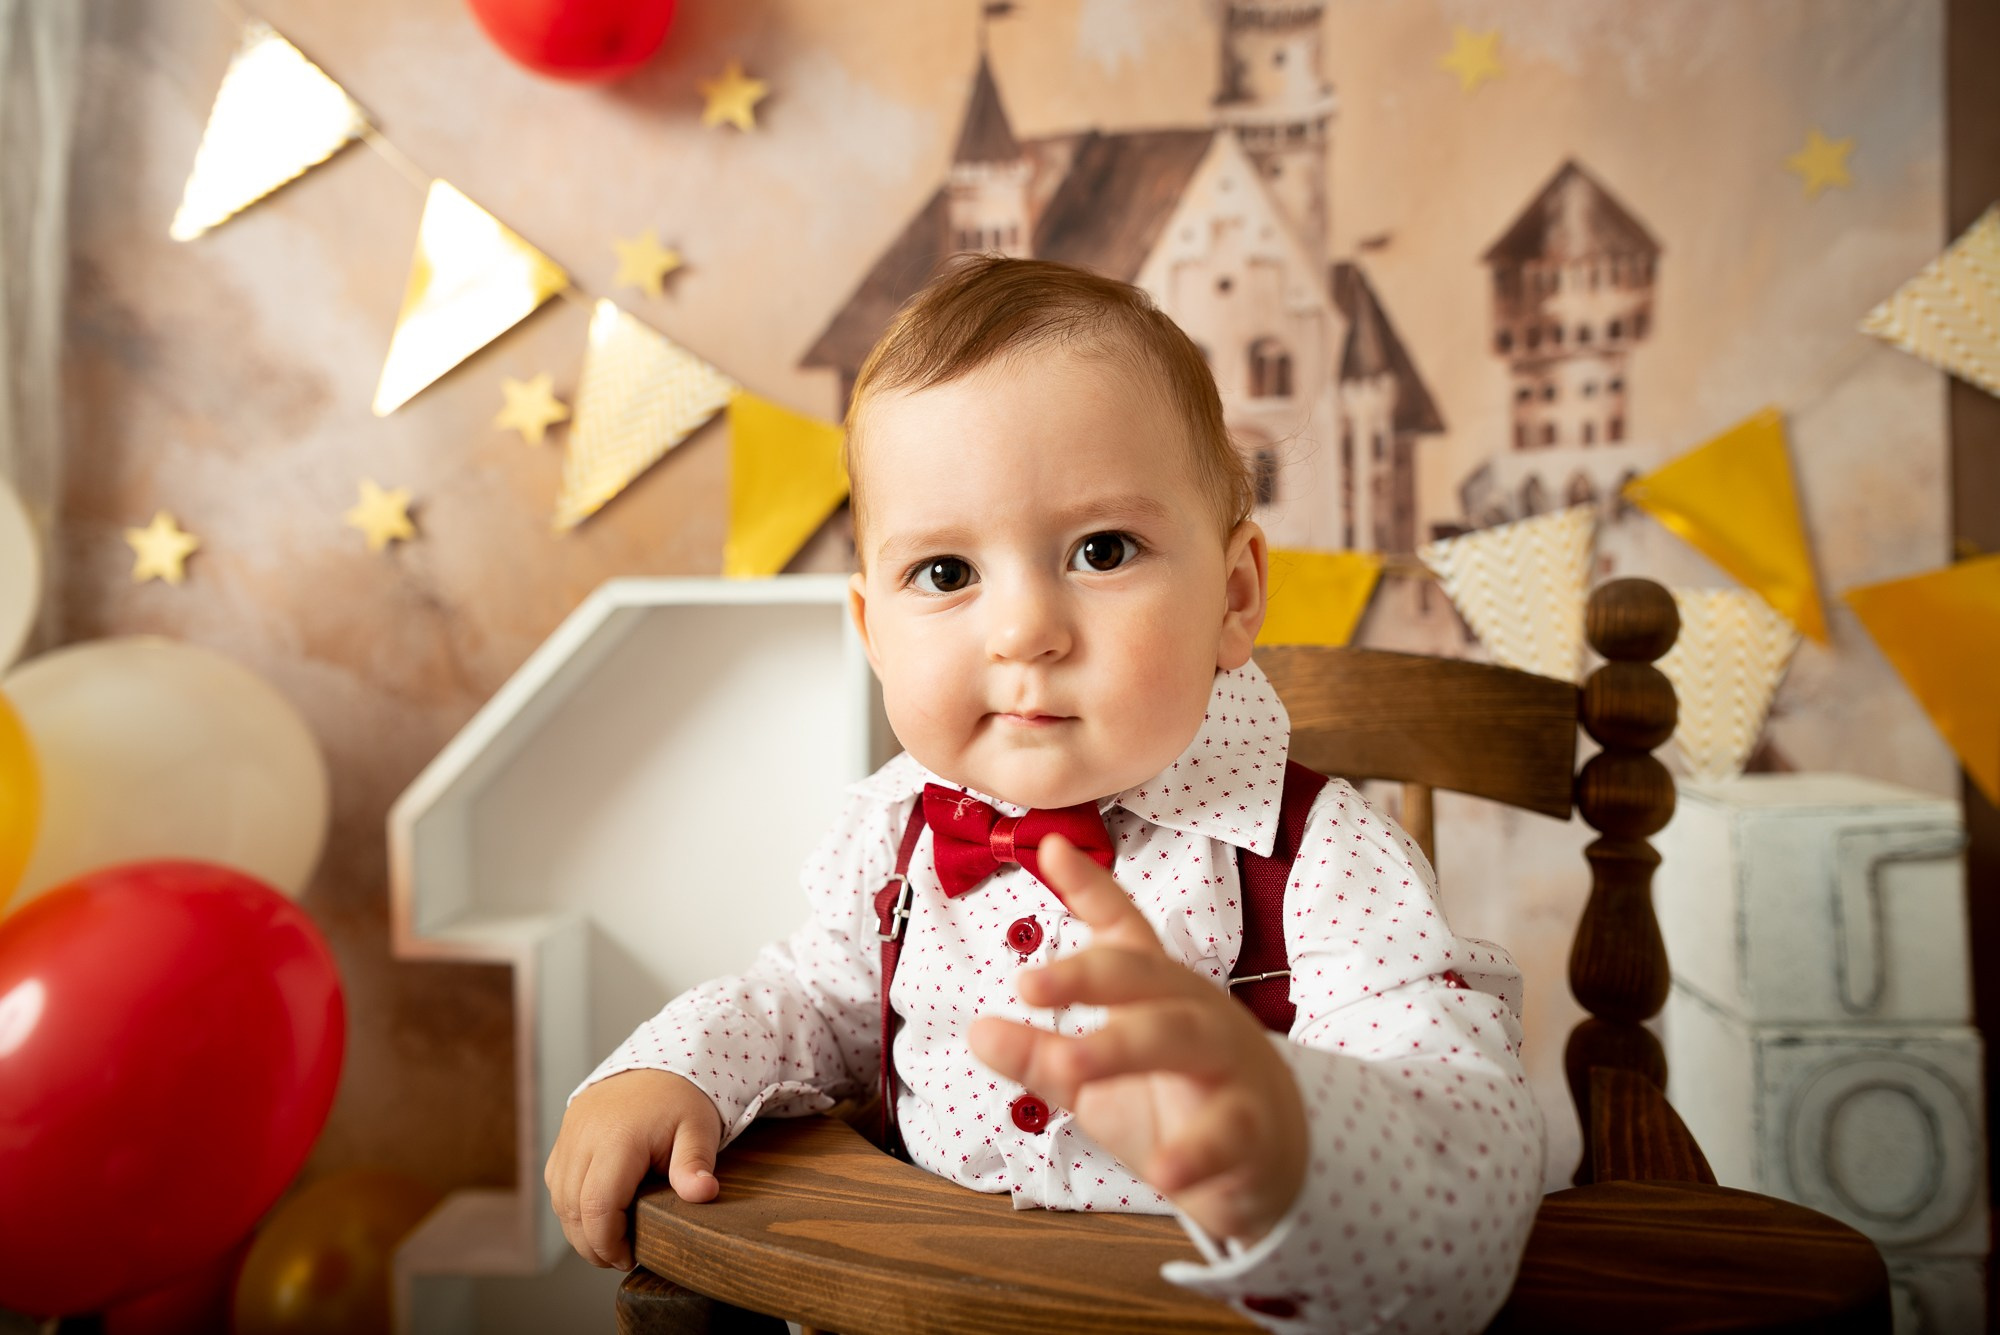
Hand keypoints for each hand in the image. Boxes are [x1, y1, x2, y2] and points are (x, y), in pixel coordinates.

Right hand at [544, 1069, 723, 1268]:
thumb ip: (695, 1164)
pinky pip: (557, 1179)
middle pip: (571, 1209)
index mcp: (617, 1137)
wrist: (663, 1058)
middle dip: (592, 1244)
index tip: (629, 1258)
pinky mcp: (566, 1132)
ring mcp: (570, 1132)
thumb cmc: (683, 1097)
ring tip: (610, 1240)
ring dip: (579, 1226)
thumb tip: (702, 1194)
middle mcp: (584, 1135)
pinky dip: (571, 1204)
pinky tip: (597, 1213)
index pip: (597, 1207)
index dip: (608, 1243)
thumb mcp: (700, 1128)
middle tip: (619, 1258)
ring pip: (559, 1197)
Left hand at [968, 836, 1308, 1244]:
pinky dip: (1194, 1152)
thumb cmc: (1173, 1104)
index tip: (1051, 849)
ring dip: (1122, 1047)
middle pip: (1144, 976)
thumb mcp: (1095, 1083)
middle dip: (1088, 975)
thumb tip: (978, 1031)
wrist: (1265, 1163)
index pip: (1122, 933)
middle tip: (1029, 984)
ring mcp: (1227, 1064)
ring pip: (1180, 1037)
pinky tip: (1163, 1171)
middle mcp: (1192, 1012)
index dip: (1090, 889)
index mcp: (1155, 992)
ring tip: (1071, 1065)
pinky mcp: (1251, 1125)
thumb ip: (1042, 1056)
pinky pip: (1225, 1132)